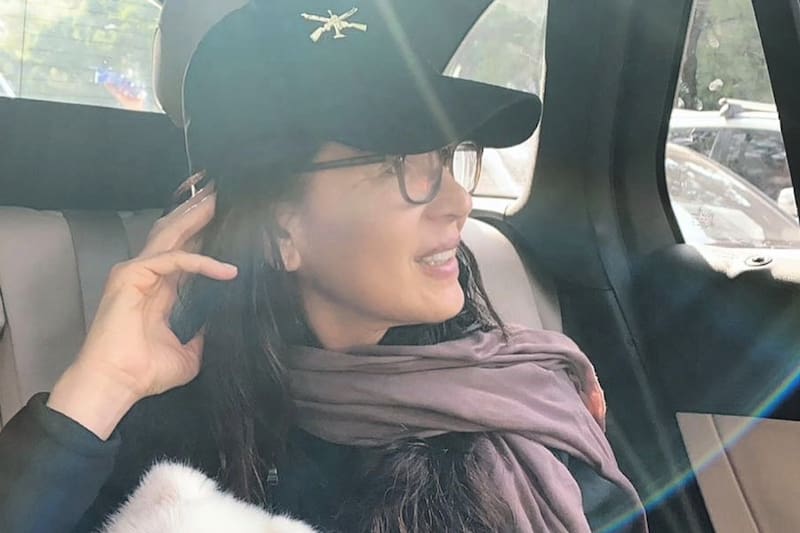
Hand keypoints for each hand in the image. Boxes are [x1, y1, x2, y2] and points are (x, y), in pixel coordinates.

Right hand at [47, 183, 235, 438]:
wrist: (118, 385)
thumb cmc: (146, 372)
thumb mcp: (190, 350)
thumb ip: (204, 330)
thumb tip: (224, 319)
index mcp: (160, 289)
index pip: (186, 251)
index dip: (206, 235)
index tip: (233, 224)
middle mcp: (148, 274)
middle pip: (177, 233)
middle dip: (200, 213)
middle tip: (224, 195)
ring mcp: (137, 272)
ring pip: (171, 235)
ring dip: (196, 217)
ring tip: (219, 202)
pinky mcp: (132, 276)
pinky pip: (173, 259)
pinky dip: (201, 262)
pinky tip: (226, 270)